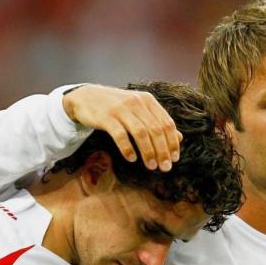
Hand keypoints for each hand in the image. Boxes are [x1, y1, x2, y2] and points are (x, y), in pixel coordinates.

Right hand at [62, 85, 180, 170]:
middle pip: (156, 130)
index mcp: (148, 101)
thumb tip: (180, 138)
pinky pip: (120, 135)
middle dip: (163, 151)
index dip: (172, 143)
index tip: (174, 159)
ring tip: (151, 166)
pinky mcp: (105, 116)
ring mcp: (120, 108)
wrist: (85, 97)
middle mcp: (136, 102)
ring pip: (141, 133)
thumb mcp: (140, 110)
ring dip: (148, 152)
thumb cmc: (117, 107)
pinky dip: (128, 149)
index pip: (167, 124)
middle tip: (165, 167)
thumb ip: (158, 122)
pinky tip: (131, 158)